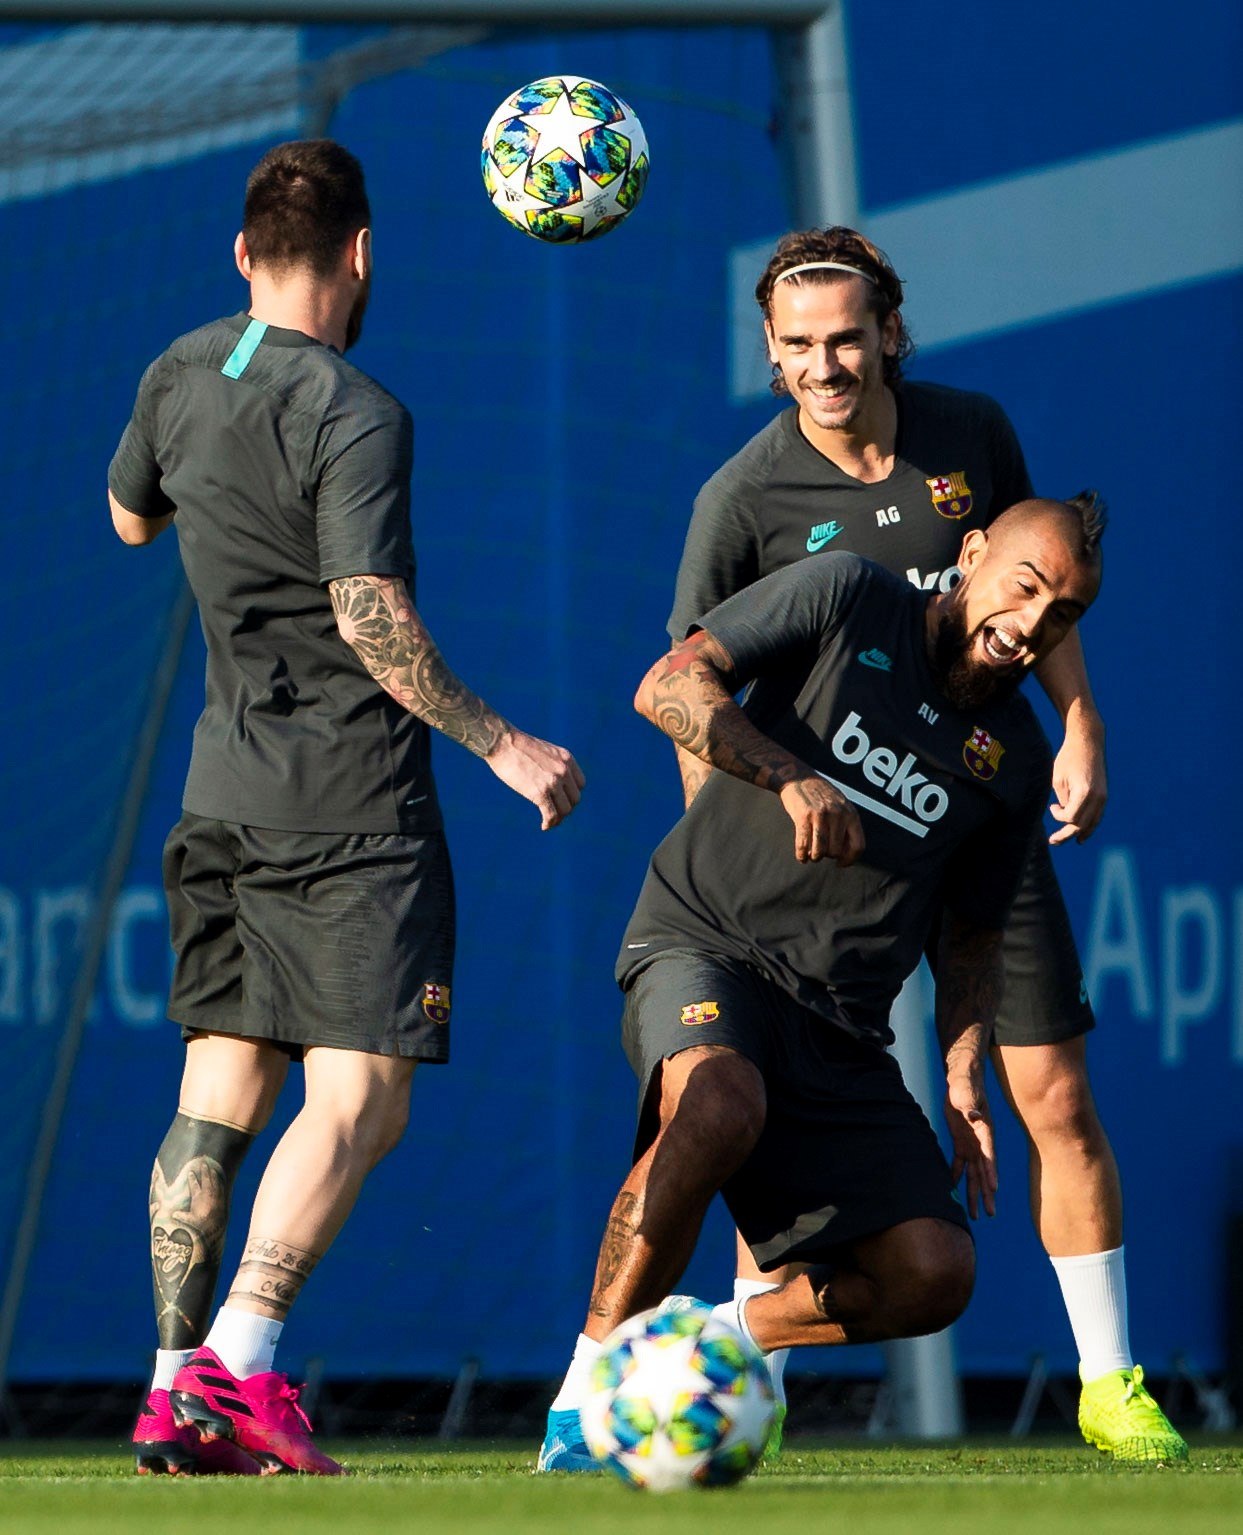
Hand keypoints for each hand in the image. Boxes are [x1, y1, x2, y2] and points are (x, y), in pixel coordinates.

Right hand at [485, 729, 584, 828]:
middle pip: (575, 799)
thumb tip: (552, 782)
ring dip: (558, 818)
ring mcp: (553, 782)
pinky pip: (551, 815)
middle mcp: (564, 770)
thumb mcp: (544, 751)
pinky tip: (543, 826)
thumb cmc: (516, 746)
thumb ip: (553, 764)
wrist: (502, 742)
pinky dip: (549, 824)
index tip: (560, 800)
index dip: (571, 795)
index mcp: (567, 758)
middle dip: (565, 808)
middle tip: (553, 813)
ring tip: (548, 821)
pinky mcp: (540, 792)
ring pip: (565, 810)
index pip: (580, 784)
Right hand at [776, 775, 864, 864]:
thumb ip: (847, 826)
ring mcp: (820, 815)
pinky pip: (803, 844)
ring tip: (811, 856)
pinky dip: (801, 855)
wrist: (799, 777)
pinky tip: (801, 857)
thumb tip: (847, 854)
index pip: (858, 846)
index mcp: (851, 814)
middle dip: (827, 856)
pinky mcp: (803, 816)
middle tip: (821, 853)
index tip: (840, 863)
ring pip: (820, 851)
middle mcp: (838, 814)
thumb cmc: (821, 795)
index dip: (850, 860)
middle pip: (836, 851)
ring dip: (814, 857)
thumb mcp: (841, 806)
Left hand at [944, 1070, 996, 1218]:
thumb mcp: (966, 1093)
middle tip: (989, 1214)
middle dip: (986, 1193)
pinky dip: (956, 1177)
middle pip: (984, 1172)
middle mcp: (981, 1142)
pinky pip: (958, 1164)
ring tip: (975, 1214)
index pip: (989, 1155)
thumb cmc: (965, 1084)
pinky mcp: (961, 1143)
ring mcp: (971, 1145)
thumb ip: (970, 1105)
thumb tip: (974, 1116)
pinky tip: (953, 1190)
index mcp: (985, 1131)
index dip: (990, 1172)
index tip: (993, 1189)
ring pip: (973, 1174)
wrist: (961, 1079)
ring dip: (974, 1193)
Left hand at [1048, 715, 1106, 844]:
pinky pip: (1098, 815)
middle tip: (1052, 841)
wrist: (1088, 742)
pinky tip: (1083, 834)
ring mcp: (1103, 796)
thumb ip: (1063, 800)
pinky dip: (1090, 825)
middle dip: (1066, 834)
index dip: (1059, 817)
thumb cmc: (1068, 759)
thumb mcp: (1058, 779)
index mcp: (1084, 792)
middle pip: (1082, 824)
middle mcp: (1097, 797)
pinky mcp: (1104, 794)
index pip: (1071, 817)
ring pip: (1092, 822)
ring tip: (1071, 842)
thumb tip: (1066, 816)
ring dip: (1080, 833)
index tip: (1052, 808)